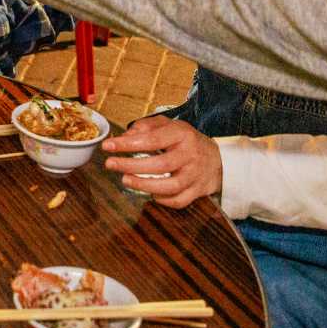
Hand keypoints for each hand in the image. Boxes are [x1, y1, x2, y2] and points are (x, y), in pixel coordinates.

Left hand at [102, 115, 222, 207]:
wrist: (218, 160)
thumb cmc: (186, 141)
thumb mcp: (168, 126)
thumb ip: (145, 127)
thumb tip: (123, 137)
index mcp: (182, 134)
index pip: (152, 139)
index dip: (128, 144)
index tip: (108, 146)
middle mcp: (190, 154)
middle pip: (160, 164)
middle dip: (131, 165)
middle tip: (110, 164)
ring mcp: (195, 175)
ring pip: (169, 186)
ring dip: (144, 185)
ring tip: (125, 180)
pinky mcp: (198, 191)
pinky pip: (178, 200)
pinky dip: (162, 200)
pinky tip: (149, 194)